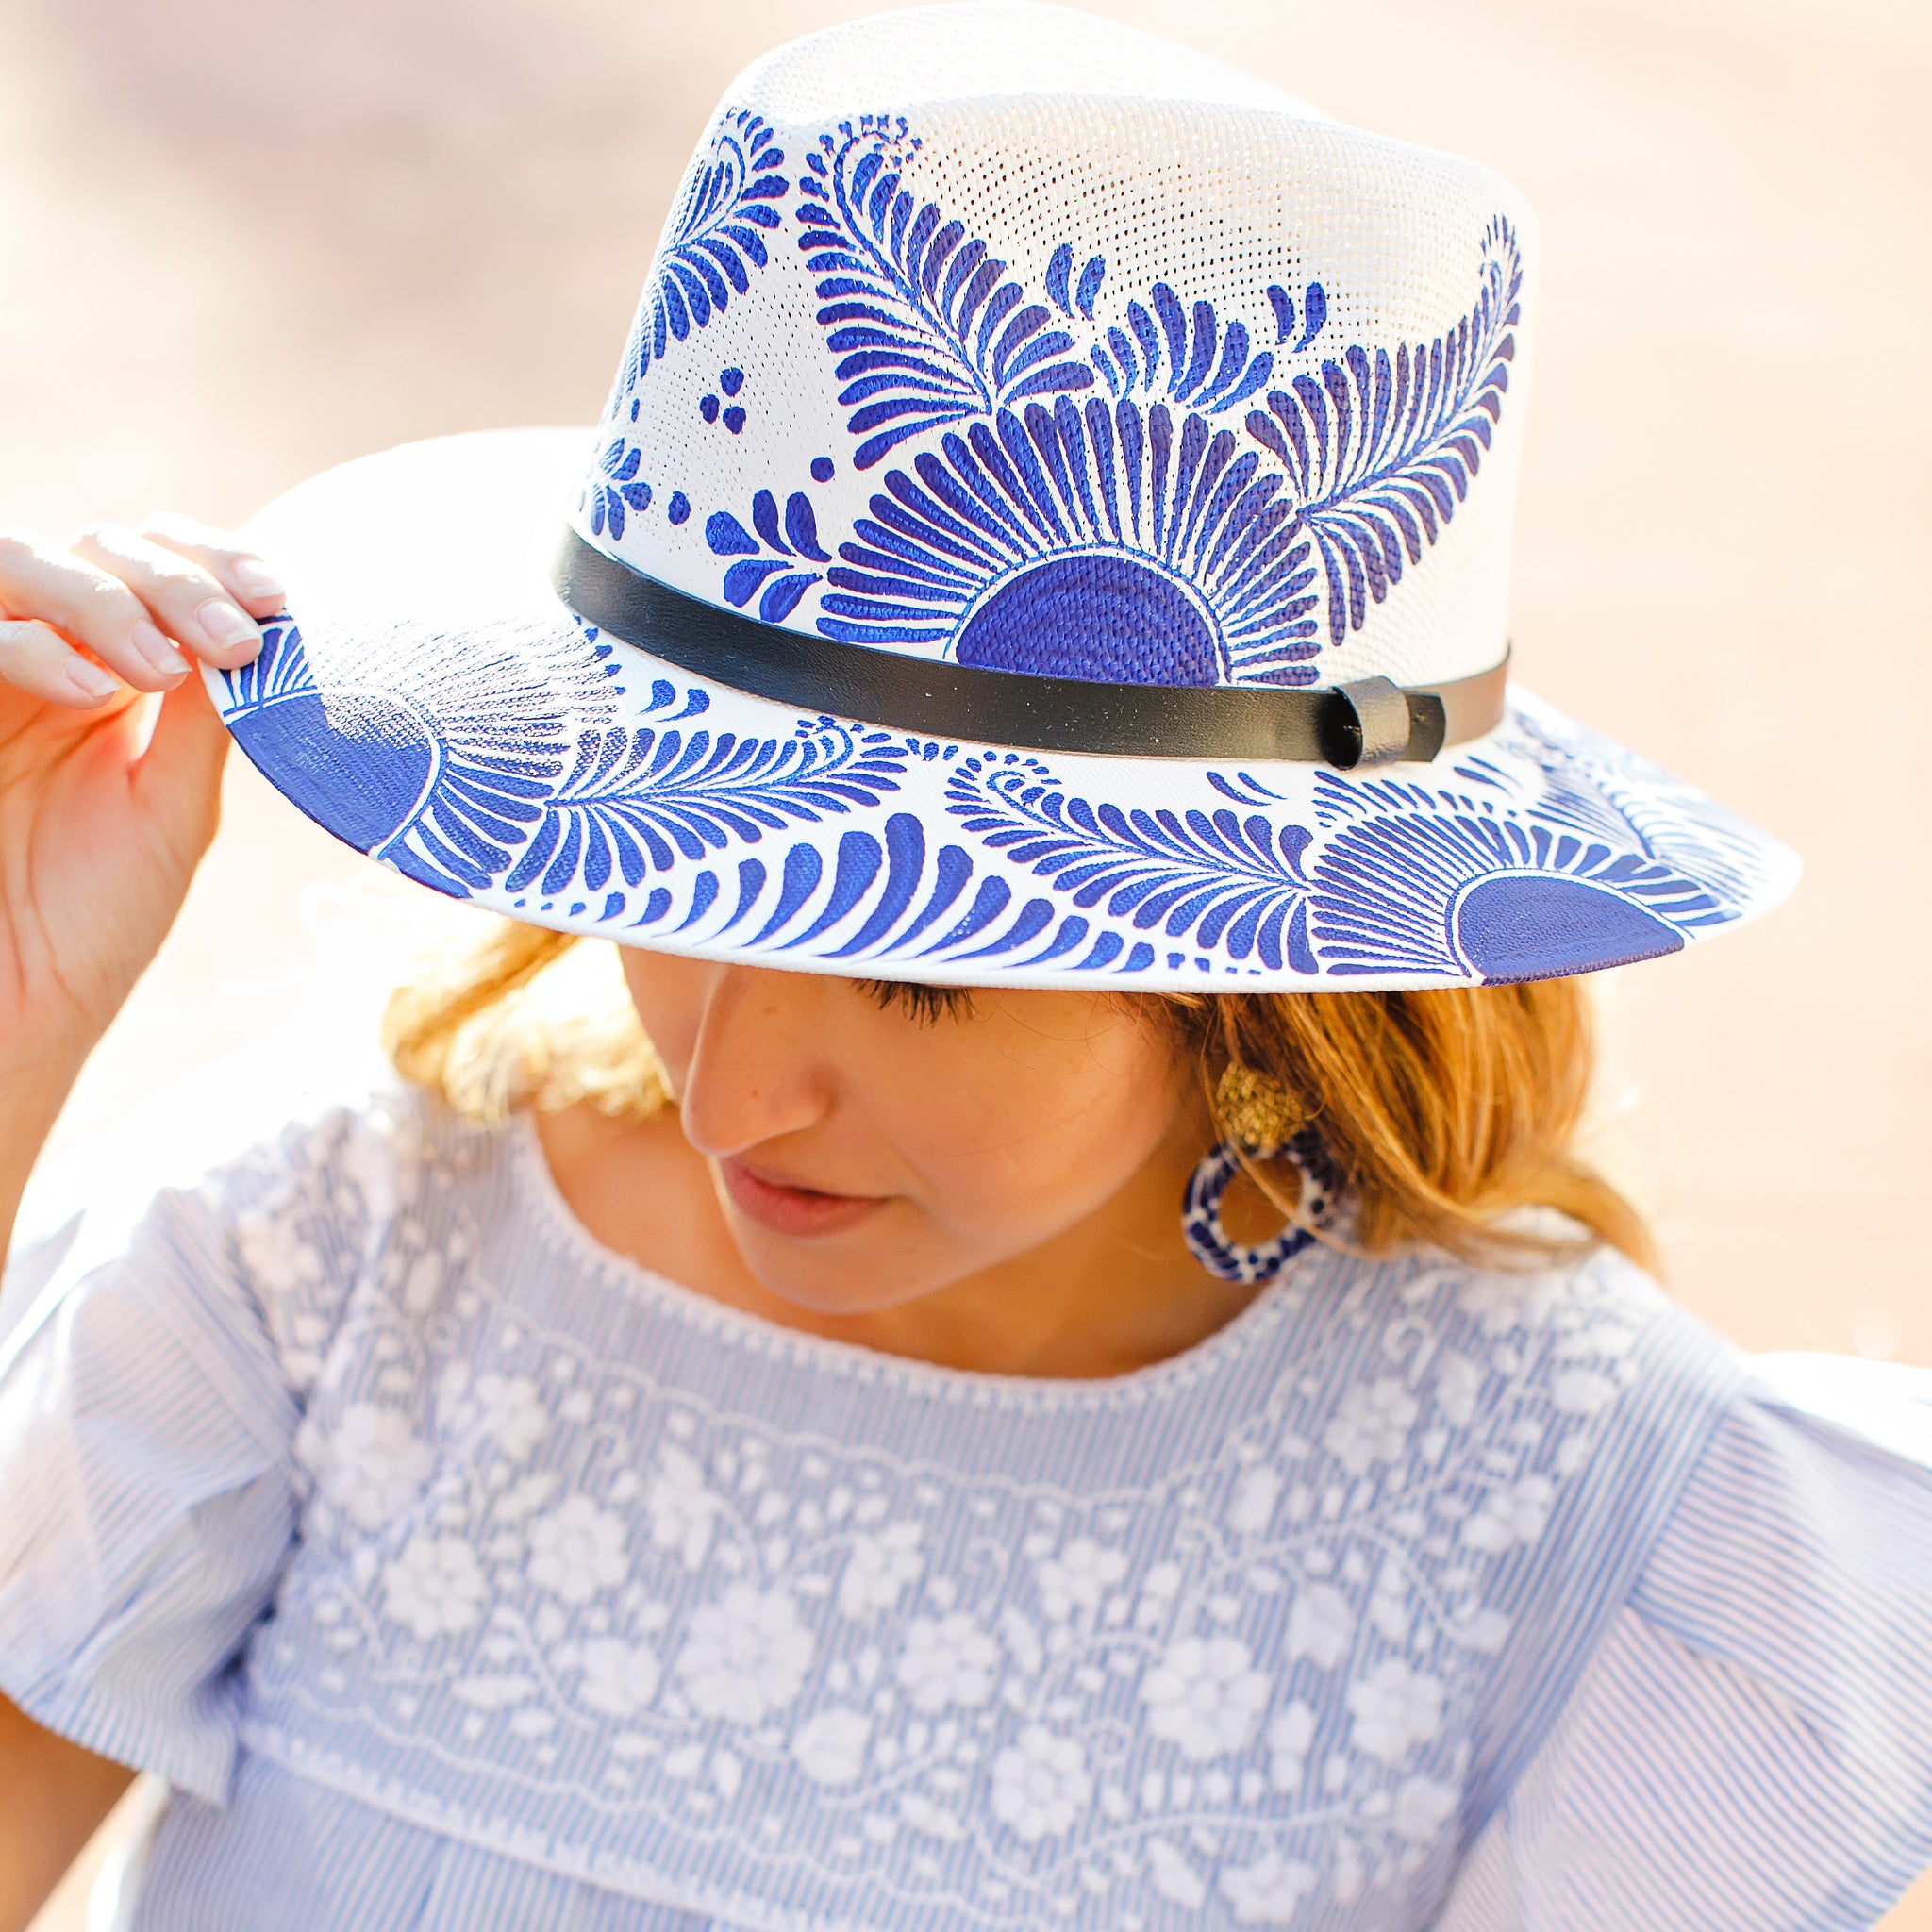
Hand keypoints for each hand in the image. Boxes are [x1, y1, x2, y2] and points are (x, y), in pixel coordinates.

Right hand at [0, 513, 283, 1093]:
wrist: (13, 1006)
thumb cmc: (91, 917)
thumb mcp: (173, 806)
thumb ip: (206, 716)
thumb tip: (261, 629)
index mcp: (111, 671)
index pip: (161, 569)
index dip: (217, 563)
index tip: (280, 598)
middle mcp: (44, 655)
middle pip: (99, 549)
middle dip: (176, 582)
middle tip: (237, 642)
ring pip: (20, 561)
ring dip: (107, 601)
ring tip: (163, 669)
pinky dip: (31, 643)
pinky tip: (92, 688)